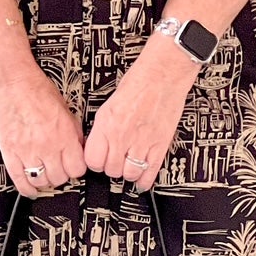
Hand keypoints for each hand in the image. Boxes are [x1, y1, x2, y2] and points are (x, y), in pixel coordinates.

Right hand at [0, 59, 87, 196]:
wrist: (11, 82)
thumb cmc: (36, 89)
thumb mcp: (65, 108)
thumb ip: (73, 131)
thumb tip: (78, 147)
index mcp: (63, 135)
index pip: (77, 168)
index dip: (77, 168)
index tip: (73, 165)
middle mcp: (46, 145)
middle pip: (60, 178)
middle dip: (61, 174)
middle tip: (59, 168)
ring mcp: (27, 151)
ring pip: (41, 181)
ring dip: (45, 180)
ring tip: (45, 174)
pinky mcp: (9, 152)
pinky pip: (19, 179)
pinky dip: (26, 188)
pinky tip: (31, 188)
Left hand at [84, 36, 194, 193]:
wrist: (163, 74)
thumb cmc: (139, 82)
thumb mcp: (109, 104)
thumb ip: (104, 127)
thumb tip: (99, 144)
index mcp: (106, 124)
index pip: (92, 160)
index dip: (94, 162)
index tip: (98, 160)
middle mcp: (122, 135)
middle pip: (110, 170)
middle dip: (111, 168)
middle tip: (114, 162)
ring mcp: (142, 142)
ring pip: (129, 174)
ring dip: (128, 173)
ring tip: (128, 167)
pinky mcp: (160, 145)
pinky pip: (150, 171)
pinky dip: (145, 180)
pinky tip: (142, 181)